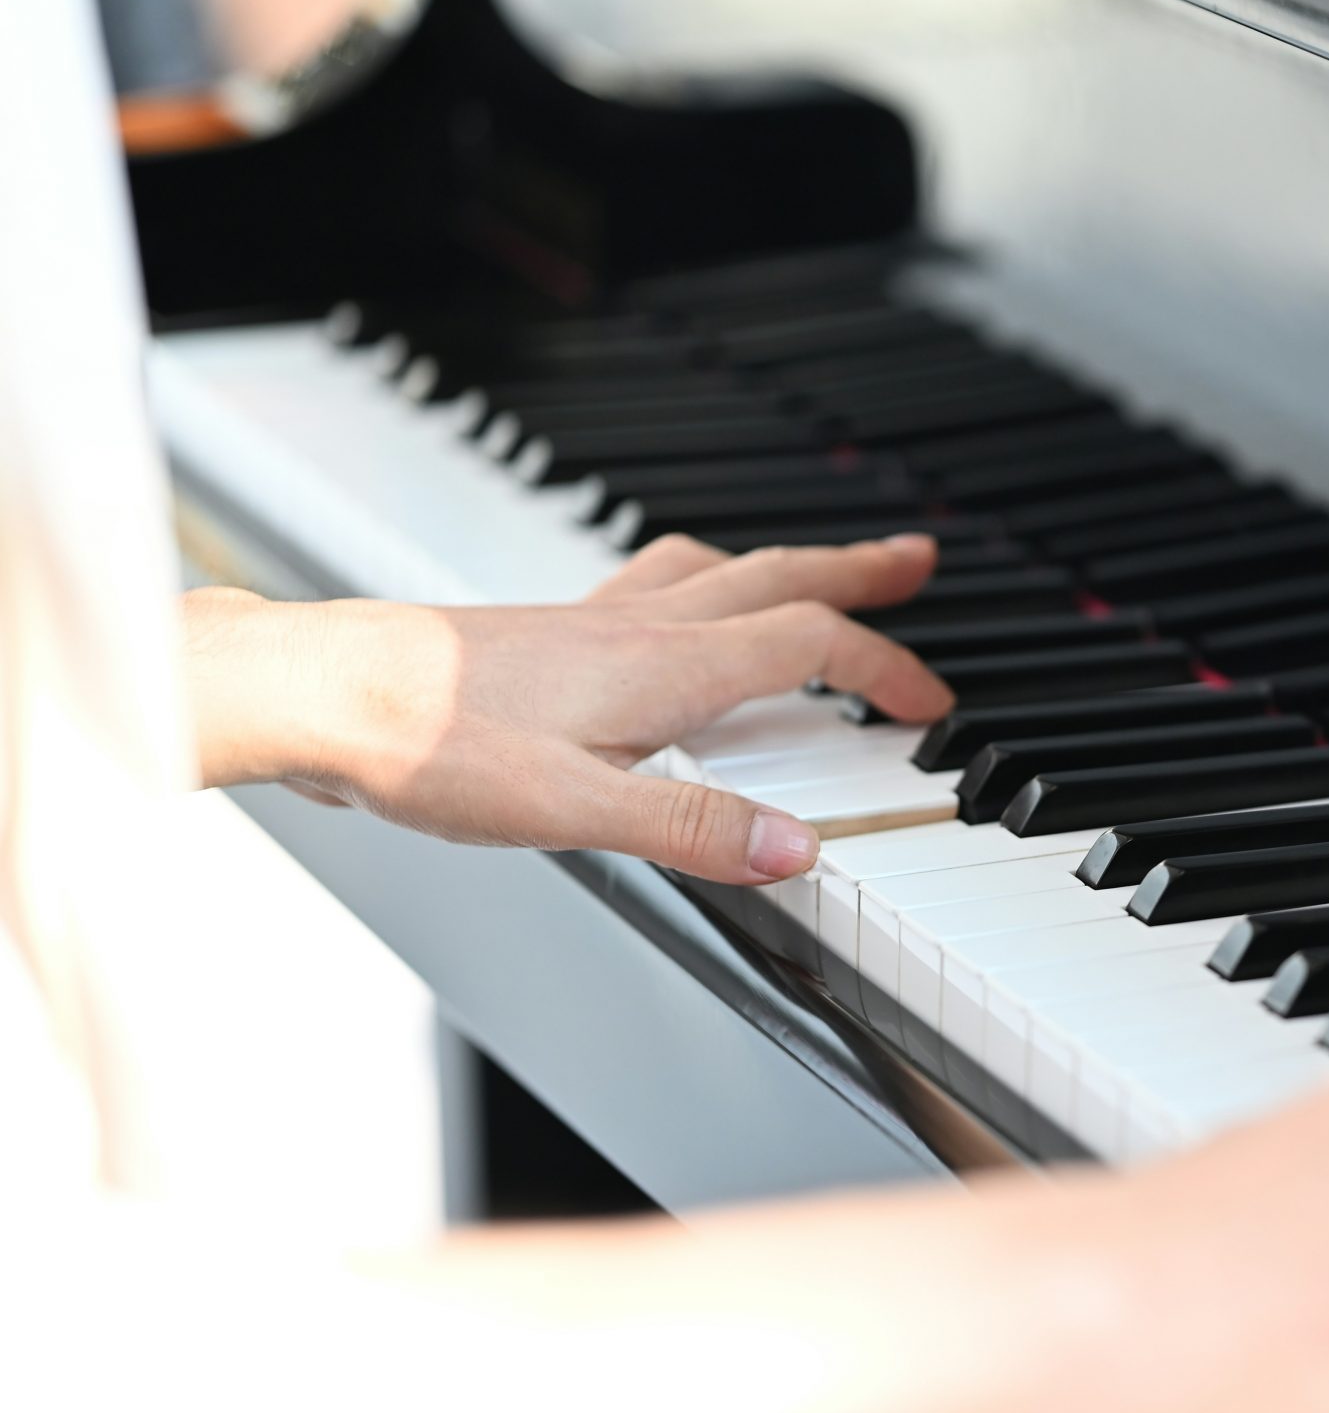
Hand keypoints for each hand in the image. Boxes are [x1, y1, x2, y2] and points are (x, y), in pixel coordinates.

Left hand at [183, 535, 954, 883]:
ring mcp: (593, 623)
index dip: (884, 669)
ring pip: (718, 572)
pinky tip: (679, 613)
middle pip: (778, 578)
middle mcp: (640, 628)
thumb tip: (798, 851)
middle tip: (917, 562)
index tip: (930, 705)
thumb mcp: (571, 810)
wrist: (314, 693)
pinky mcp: (548, 633)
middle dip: (858, 573)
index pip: (810, 645)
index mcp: (666, 665)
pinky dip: (702, 585)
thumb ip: (691, 829)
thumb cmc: (424, 744)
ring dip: (785, 568)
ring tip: (818, 574)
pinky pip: (653, 586)